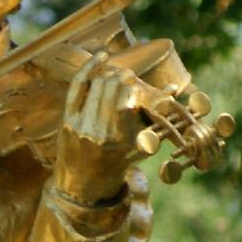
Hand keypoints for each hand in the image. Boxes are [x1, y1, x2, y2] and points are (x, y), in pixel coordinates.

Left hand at [55, 51, 144, 204]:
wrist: (83, 184)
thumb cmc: (118, 164)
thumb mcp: (140, 147)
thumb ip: (157, 120)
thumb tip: (175, 87)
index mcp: (118, 139)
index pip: (126, 100)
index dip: (133, 86)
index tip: (138, 82)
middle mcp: (97, 131)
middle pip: (111, 88)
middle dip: (122, 77)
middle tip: (129, 74)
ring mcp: (79, 124)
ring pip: (96, 85)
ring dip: (109, 73)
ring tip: (117, 70)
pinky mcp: (67, 119)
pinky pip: (77, 87)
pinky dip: (88, 69)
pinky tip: (101, 56)